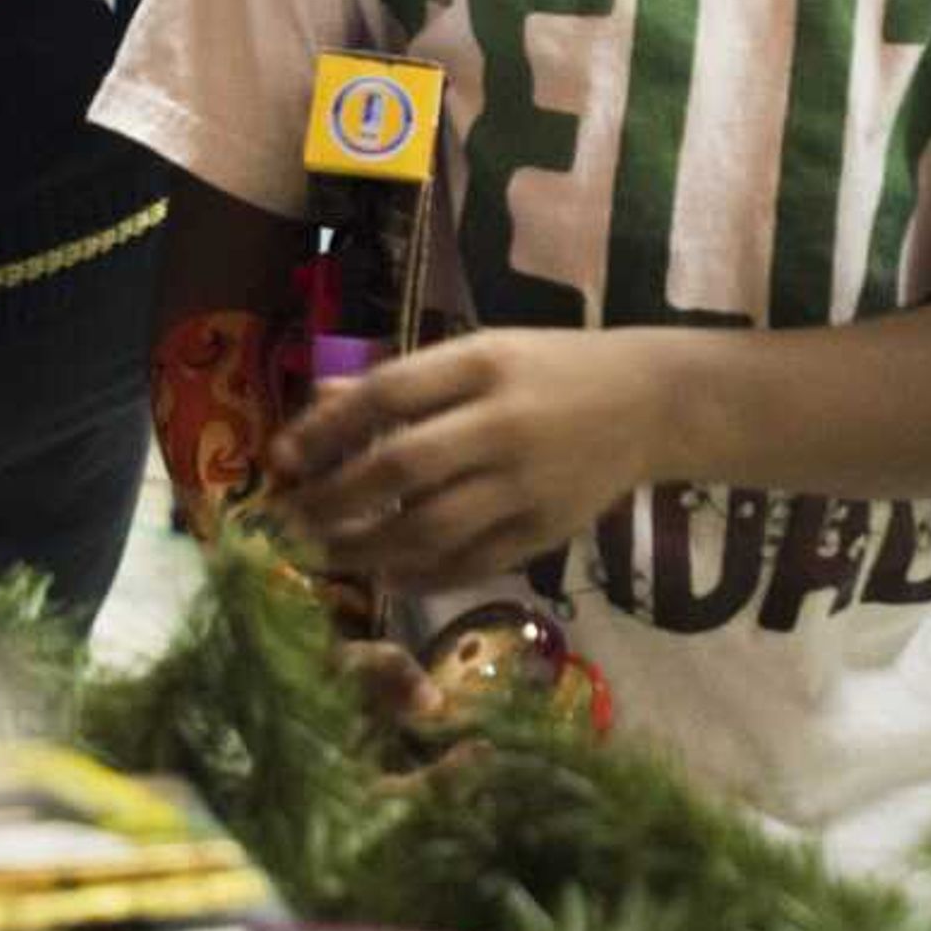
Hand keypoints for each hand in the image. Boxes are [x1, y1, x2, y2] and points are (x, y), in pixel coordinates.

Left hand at [268, 330, 666, 584]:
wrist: (651, 403)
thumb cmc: (549, 369)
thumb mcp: (480, 352)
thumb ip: (404, 382)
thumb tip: (319, 404)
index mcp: (482, 365)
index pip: (386, 395)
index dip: (325, 429)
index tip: (280, 457)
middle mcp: (502, 425)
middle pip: (401, 467)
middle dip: (333, 498)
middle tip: (288, 518)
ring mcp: (527, 484)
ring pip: (431, 527)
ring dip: (365, 548)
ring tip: (322, 554)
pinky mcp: (546, 532)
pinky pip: (472, 564)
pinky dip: (421, 576)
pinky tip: (383, 577)